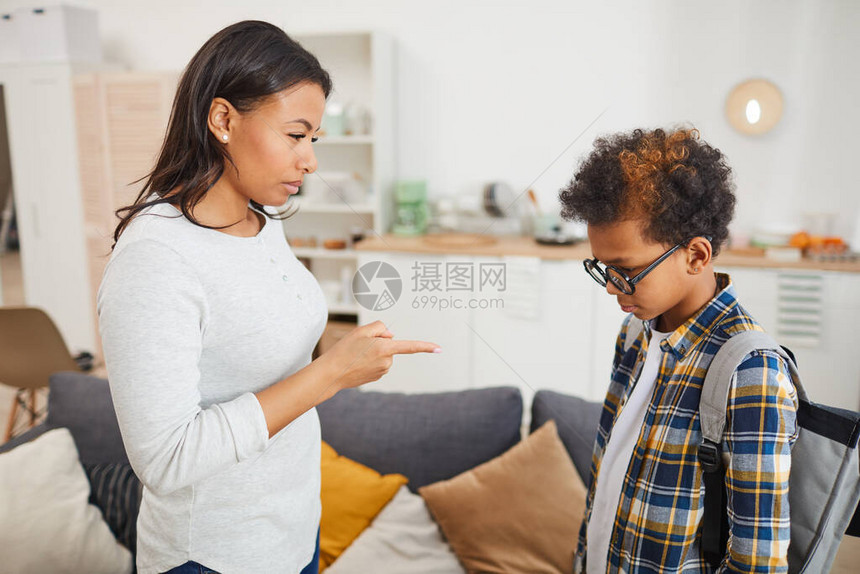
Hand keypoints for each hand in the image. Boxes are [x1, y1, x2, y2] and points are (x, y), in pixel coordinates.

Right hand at [319, 320, 439, 389]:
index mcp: (385, 348)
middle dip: (379, 342)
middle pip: (389, 345)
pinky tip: (357, 362)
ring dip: (373, 352)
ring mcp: (382, 371)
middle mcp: (387, 362)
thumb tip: (391, 336)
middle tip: (359, 345)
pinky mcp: (376, 377)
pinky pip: (378, 363)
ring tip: (356, 355)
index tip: (439, 348)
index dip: (425, 347)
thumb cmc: (345, 350)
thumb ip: (380, 328)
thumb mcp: (361, 331)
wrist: (332, 373)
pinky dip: (370, 360)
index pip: (410, 346)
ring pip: (384, 354)